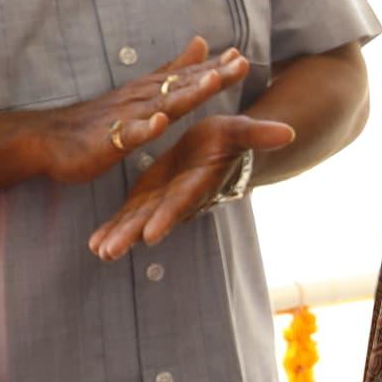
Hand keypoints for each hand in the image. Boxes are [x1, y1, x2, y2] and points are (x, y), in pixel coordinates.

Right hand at [38, 39, 249, 188]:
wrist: (49, 138)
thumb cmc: (97, 117)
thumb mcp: (141, 91)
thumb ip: (173, 68)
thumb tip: (202, 41)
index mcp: (150, 92)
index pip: (187, 76)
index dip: (215, 67)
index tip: (241, 55)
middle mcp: (141, 100)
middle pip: (182, 85)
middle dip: (212, 74)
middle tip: (241, 63)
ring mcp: (124, 119)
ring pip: (160, 105)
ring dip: (186, 93)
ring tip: (211, 83)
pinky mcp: (108, 142)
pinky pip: (128, 135)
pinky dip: (144, 128)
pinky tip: (159, 123)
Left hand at [88, 112, 296, 260]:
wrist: (219, 148)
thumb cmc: (229, 138)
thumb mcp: (240, 130)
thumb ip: (258, 134)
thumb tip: (287, 133)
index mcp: (199, 182)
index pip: (183, 200)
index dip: (168, 216)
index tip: (151, 233)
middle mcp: (180, 197)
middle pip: (154, 218)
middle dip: (132, 234)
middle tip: (111, 251)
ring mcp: (162, 200)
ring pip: (137, 221)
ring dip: (119, 236)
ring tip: (100, 252)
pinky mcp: (149, 197)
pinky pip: (129, 215)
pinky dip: (113, 229)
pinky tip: (94, 245)